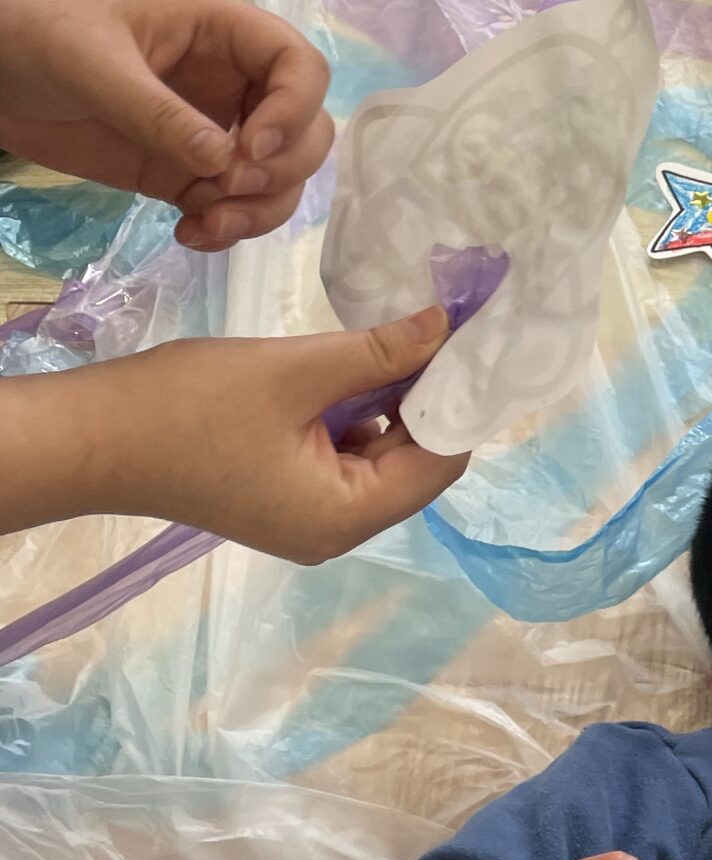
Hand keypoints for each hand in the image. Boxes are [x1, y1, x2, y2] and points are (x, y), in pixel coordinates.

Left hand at [0, 0, 330, 251]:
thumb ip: (158, 113)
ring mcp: (214, 132)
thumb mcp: (95, 65)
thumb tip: (222, 162)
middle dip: (281, 169)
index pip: (300, 68)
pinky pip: (234, 207)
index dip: (293, 110)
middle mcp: (234, 84)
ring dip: (259, 210)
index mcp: (223, 34)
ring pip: (279, 178)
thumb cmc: (40, 38)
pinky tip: (189, 233)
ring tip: (205, 223)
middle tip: (226, 187)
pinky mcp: (187, 174)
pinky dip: (227, 228)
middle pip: (306, 131)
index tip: (248, 148)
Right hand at [71, 308, 469, 559]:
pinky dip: (355, 416)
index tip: (469, 342)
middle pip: (415, 464)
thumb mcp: (296, 370)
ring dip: (392, 403)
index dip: (459, 402)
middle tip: (439, 330)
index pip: (441, 462)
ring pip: (380, 458)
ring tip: (399, 340)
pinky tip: (355, 369)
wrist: (94, 437)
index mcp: (347, 515)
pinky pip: (344, 460)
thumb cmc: (191, 406)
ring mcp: (309, 520)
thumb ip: (381, 352)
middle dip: (427, 400)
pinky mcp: (284, 500)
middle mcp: (337, 532)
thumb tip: (448, 327)